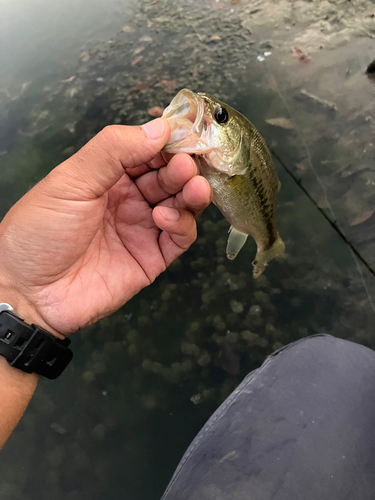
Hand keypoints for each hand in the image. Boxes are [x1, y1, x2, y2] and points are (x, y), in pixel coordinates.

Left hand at [0, 119, 211, 335]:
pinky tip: (165, 218)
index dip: (168, 143)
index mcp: (109, 176)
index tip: (185, 135)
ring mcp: (143, 229)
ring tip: (192, 188)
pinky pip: (179, 238)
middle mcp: (130, 199)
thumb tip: (161, 128)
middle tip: (186, 166)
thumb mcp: (71, 181)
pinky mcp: (152, 259)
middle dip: (182, 168)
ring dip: (191, 194)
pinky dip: (181, 225)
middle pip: (169, 177)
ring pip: (181, 205)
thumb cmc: (41, 230)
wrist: (30, 292)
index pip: (148, 152)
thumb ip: (113, 150)